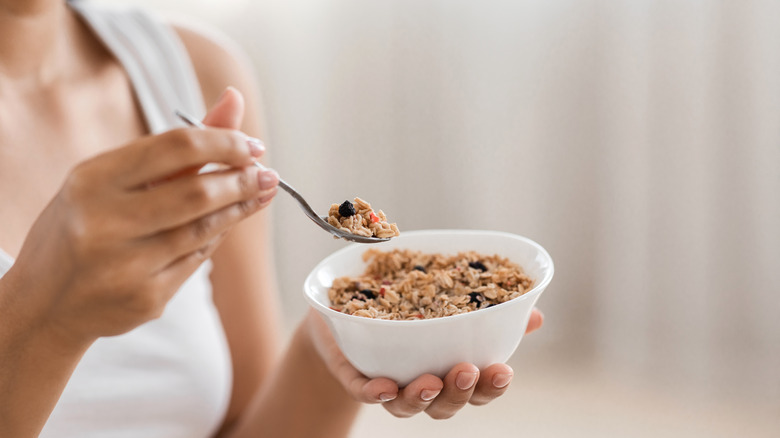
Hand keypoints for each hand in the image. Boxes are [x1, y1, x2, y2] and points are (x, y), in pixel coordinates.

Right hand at [7, 88, 278, 345]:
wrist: (45, 303)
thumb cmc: (84, 226)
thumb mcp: (111, 179)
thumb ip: (176, 146)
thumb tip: (235, 100)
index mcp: (92, 180)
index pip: (175, 147)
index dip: (224, 142)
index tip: (253, 146)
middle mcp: (105, 222)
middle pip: (197, 192)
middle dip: (242, 180)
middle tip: (268, 174)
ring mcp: (125, 265)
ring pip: (203, 230)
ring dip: (240, 208)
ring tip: (262, 193)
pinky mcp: (145, 298)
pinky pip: (196, 260)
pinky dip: (215, 238)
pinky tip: (226, 224)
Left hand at [303, 307, 543, 418]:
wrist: (346, 309)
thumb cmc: (408, 311)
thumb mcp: (449, 302)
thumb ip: (488, 311)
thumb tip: (533, 313)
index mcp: (450, 372)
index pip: (477, 390)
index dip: (491, 386)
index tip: (505, 370)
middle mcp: (422, 386)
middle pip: (445, 405)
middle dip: (459, 392)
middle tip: (467, 371)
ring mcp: (388, 384)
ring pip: (405, 405)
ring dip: (420, 396)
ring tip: (430, 381)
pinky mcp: (354, 375)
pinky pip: (362, 391)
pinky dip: (373, 392)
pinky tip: (383, 386)